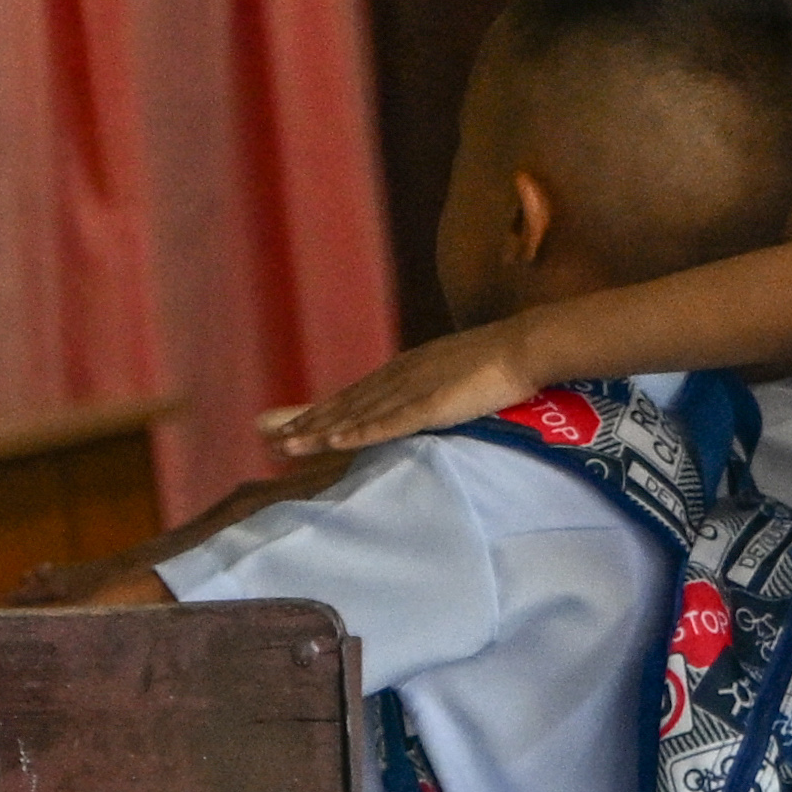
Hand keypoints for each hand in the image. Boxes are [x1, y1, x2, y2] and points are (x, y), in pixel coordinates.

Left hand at [268, 316, 556, 461]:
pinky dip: (361, 431)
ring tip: (287, 445)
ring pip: (357, 414)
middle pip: (343, 404)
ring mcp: (413, 389)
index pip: (352, 396)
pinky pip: (391, 421)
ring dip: (319, 430)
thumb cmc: (497, 361)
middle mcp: (398, 377)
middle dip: (304, 422)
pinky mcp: (432, 404)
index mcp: (403, 371)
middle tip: (267, 438)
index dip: (316, 412)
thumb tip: (417, 402)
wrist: (525, 346)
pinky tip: (335, 440)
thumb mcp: (450, 374)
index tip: (286, 426)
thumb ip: (428, 389)